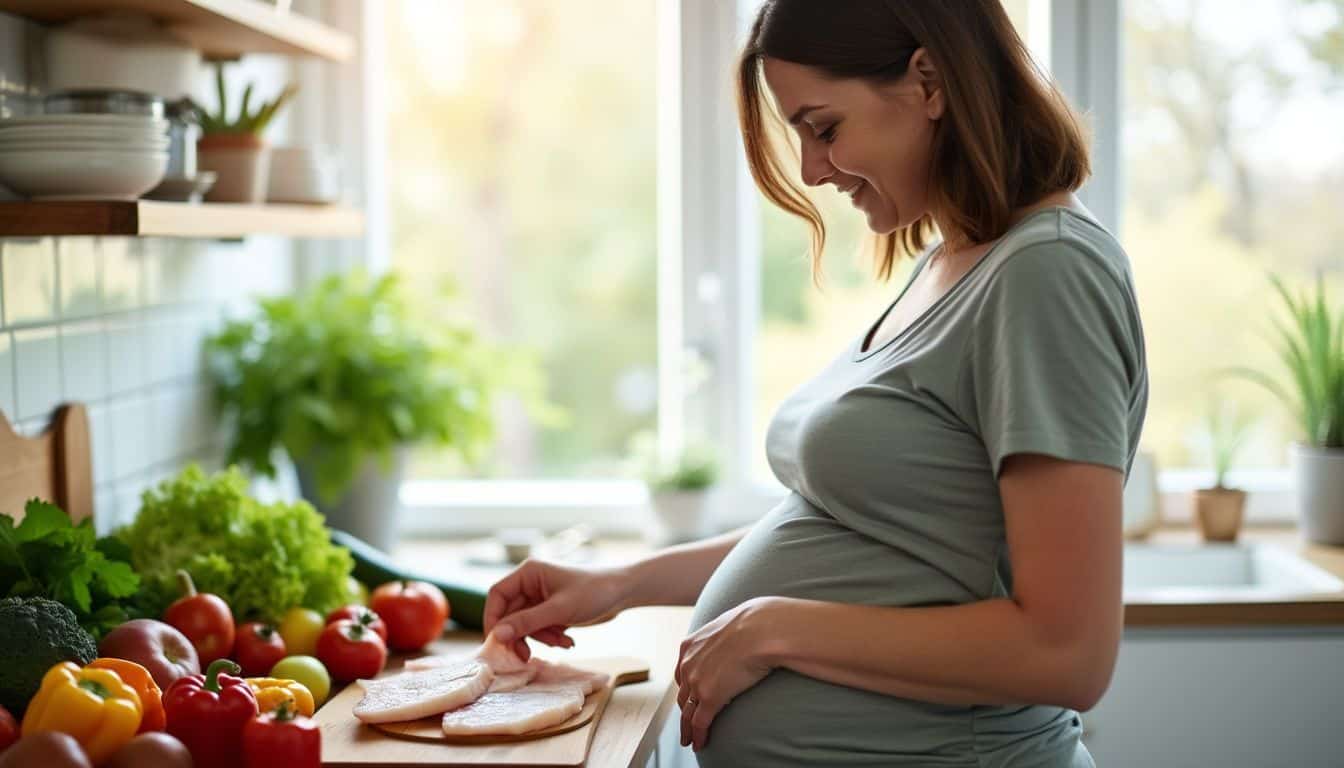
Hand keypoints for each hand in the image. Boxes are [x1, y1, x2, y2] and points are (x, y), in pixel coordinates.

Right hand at [482, 559, 628, 660]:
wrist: (623, 592)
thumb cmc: (594, 592)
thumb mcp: (559, 610)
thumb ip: (527, 622)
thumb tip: (497, 635)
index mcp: (528, 573)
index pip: (497, 595)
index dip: (493, 618)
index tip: (497, 642)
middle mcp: (531, 584)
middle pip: (509, 614)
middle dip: (520, 635)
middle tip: (525, 656)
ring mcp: (541, 598)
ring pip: (524, 625)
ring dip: (540, 638)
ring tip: (561, 642)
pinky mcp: (551, 611)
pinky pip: (539, 629)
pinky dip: (550, 638)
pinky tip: (568, 641)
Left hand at [676, 596, 782, 751]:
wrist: (761, 630)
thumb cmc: (755, 624)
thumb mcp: (730, 626)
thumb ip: (726, 637)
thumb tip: (740, 637)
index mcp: (689, 645)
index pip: (682, 673)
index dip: (686, 688)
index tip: (689, 698)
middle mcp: (688, 664)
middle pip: (683, 694)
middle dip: (685, 710)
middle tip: (687, 723)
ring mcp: (696, 682)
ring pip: (687, 712)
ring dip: (687, 729)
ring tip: (689, 740)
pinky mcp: (709, 698)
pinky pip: (700, 723)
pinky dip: (698, 736)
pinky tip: (699, 744)